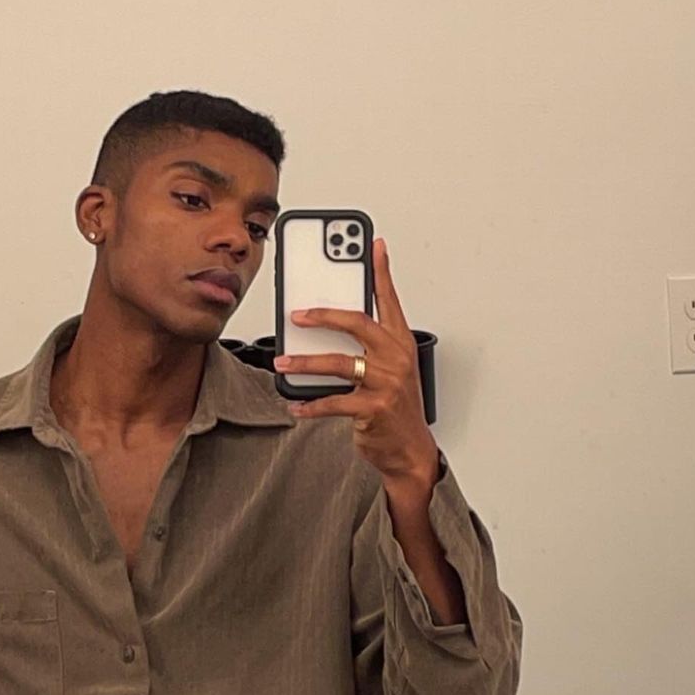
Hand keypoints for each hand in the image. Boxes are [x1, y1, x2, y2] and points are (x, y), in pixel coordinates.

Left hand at [274, 238, 438, 487]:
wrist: (411, 450)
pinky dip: (310, 405)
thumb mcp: (391, 370)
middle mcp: (396, 358)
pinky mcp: (373, 408)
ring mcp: (386, 383)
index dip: (381, 270)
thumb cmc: (397, 409)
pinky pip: (333, 401)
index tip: (373, 245)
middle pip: (357, 322)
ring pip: (338, 362)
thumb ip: (369, 346)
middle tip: (298, 315)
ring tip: (283, 361)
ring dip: (305, 361)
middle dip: (324, 315)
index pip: (389, 300)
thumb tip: (330, 325)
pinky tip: (296, 405)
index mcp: (400, 343)